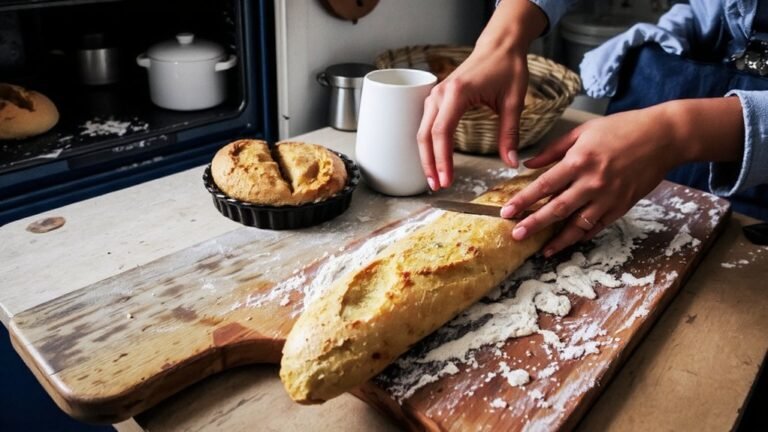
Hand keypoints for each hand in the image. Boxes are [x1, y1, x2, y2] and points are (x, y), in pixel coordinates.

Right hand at [416, 0, 546, 190]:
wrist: (499, 45)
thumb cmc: (507, 68)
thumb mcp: (514, 101)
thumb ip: (510, 133)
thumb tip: (511, 162)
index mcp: (458, 94)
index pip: (442, 133)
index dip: (442, 159)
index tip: (447, 180)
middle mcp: (441, 94)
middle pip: (425, 135)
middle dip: (429, 163)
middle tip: (437, 186)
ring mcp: (436, 95)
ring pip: (422, 131)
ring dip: (426, 156)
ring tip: (435, 178)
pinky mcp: (438, 98)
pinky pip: (427, 124)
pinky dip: (428, 144)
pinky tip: (435, 159)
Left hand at [501, 108, 679, 256]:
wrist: (664, 136)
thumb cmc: (622, 128)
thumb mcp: (584, 131)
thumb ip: (554, 149)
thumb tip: (529, 164)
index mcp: (579, 161)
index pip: (544, 185)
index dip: (524, 200)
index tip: (507, 211)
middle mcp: (592, 182)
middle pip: (557, 209)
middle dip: (534, 224)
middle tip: (516, 236)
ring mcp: (609, 197)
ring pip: (578, 224)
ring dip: (559, 240)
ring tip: (542, 250)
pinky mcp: (622, 206)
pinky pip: (599, 225)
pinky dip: (583, 234)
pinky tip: (570, 241)